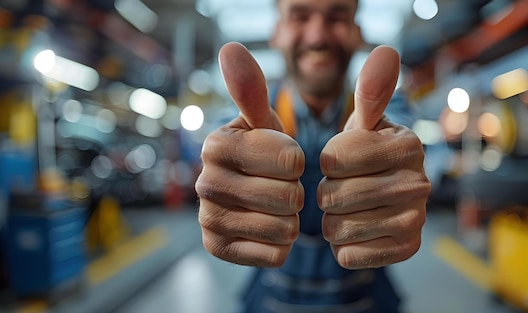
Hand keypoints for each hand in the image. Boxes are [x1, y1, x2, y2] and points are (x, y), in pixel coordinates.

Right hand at [195, 42, 304, 266]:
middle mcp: (203, 182)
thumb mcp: (263, 121)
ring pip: (283, 228)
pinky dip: (281, 244)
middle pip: (287, 196)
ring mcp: (208, 219)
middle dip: (296, 191)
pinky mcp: (216, 248)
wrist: (247, 195)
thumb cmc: (263, 152)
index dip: (299, 160)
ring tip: (278, 207)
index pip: (291, 160)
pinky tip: (270, 228)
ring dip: (291, 219)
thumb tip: (231, 48)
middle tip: (282, 185)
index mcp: (216, 145)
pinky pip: (274, 254)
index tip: (286, 158)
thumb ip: (252, 89)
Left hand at [317, 46, 430, 268]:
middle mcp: (421, 182)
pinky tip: (357, 229)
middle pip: (334, 196)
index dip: (325, 160)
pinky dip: (343, 245)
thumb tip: (386, 52)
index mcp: (408, 144)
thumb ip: (370, 91)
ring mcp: (416, 220)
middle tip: (343, 186)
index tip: (340, 158)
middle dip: (326, 191)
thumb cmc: (365, 154)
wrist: (384, 196)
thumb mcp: (364, 122)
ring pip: (337, 228)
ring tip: (348, 208)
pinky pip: (348, 255)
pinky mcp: (406, 249)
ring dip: (331, 219)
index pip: (333, 159)